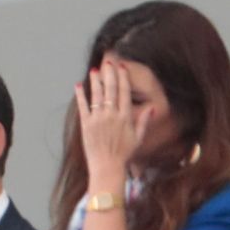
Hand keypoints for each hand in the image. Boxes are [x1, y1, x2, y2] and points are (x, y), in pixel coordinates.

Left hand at [74, 60, 145, 184]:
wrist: (107, 167)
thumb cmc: (124, 155)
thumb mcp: (138, 138)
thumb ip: (143, 122)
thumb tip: (151, 108)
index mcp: (125, 117)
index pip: (124, 92)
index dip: (123, 78)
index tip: (121, 68)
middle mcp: (111, 115)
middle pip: (110, 89)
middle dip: (109, 74)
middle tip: (108, 63)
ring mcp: (98, 119)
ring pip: (97, 94)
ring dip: (95, 81)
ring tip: (94, 70)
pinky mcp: (86, 124)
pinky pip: (83, 106)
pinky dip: (80, 95)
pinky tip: (78, 85)